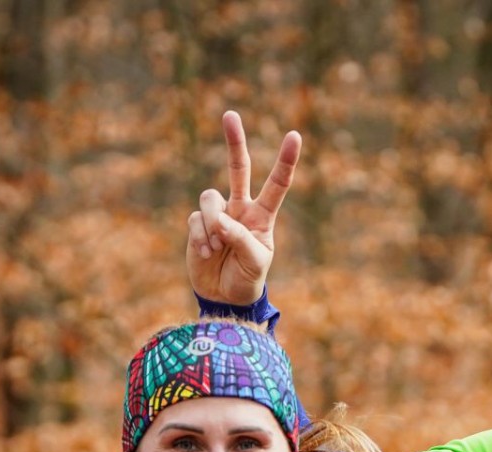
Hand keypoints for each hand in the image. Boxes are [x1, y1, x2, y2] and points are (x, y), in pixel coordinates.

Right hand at [185, 110, 299, 305]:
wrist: (224, 297)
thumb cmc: (247, 278)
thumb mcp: (255, 262)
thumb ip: (240, 238)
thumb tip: (220, 219)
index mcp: (262, 215)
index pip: (277, 184)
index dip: (285, 160)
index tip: (295, 136)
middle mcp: (240, 209)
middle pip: (238, 168)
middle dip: (234, 141)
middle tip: (230, 114)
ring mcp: (218, 214)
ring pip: (210, 198)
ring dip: (211, 224)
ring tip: (215, 249)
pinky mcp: (198, 224)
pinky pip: (196, 220)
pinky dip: (200, 237)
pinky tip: (206, 254)